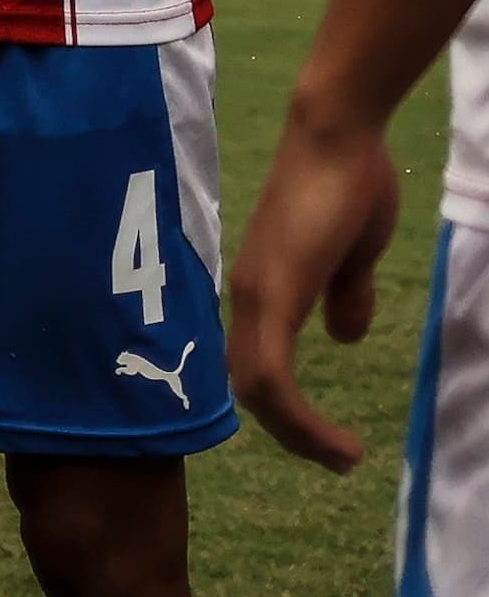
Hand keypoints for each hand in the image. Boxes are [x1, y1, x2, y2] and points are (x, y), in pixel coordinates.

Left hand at [228, 101, 405, 468]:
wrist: (338, 136)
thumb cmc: (348, 184)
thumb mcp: (351, 255)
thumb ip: (344, 294)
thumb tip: (343, 334)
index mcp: (261, 288)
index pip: (255, 365)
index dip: (285, 410)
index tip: (327, 439)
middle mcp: (245, 295)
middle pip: (250, 387)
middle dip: (291, 433)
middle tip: (338, 460)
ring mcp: (254, 294)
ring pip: (258, 390)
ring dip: (299, 435)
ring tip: (343, 459)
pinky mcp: (273, 293)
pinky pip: (274, 376)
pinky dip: (300, 418)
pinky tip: (337, 440)